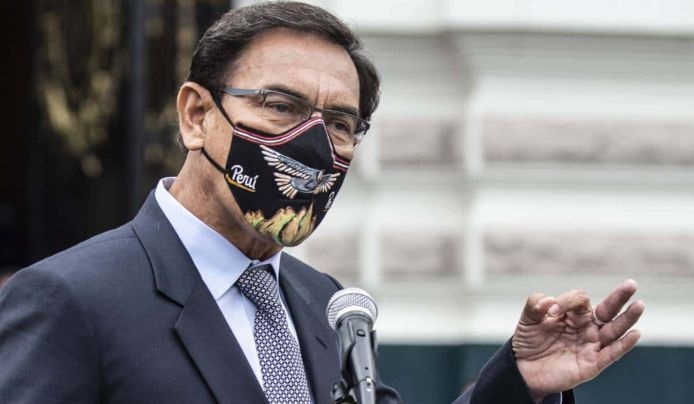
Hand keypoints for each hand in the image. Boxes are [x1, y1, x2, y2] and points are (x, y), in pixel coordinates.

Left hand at [512, 279, 644, 402]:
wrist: (524, 369)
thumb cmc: (530, 341)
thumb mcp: (528, 319)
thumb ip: (535, 304)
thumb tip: (549, 301)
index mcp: (573, 313)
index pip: (580, 299)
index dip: (566, 301)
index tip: (550, 311)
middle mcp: (587, 327)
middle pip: (607, 310)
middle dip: (619, 297)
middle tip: (631, 284)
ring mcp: (591, 345)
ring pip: (614, 330)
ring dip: (627, 318)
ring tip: (639, 305)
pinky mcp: (592, 364)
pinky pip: (611, 354)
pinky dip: (623, 345)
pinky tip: (635, 334)